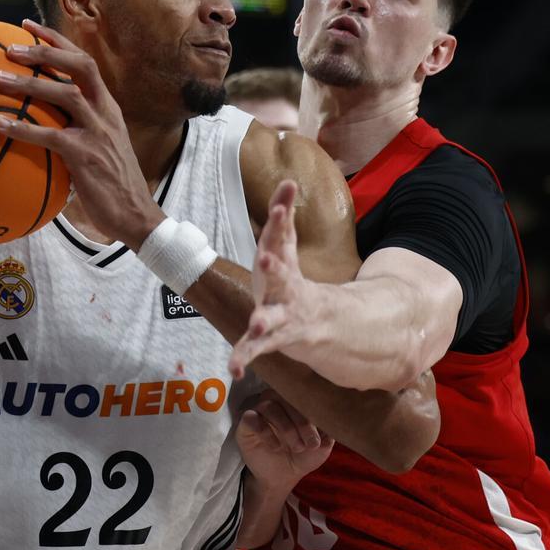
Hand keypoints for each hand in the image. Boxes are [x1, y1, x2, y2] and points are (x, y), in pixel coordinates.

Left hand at [0, 19, 163, 246]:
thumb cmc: (112, 186)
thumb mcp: (98, 149)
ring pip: (65, 94)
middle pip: (80, 66)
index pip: (85, 63)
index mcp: (107, 107)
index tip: (29, 27)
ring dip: (29, 83)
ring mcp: (98, 133)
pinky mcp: (86, 156)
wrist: (136, 216)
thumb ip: (75, 131)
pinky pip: (50, 136)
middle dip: (46, 51)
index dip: (57, 42)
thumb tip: (39, 125)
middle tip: (11, 47)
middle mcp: (105, 113)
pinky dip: (22, 128)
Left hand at [229, 180, 320, 377]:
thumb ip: (284, 215)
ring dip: (264, 322)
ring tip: (257, 325)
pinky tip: (234, 369)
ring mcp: (281, 315)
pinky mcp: (272, 339)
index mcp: (283, 263)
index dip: (281, 223)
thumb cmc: (289, 278)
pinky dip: (244, 357)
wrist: (315, 322)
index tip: (280, 206)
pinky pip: (256, 350)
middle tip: (266, 257)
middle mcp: (285, 288)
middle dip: (274, 267)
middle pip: (280, 276)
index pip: (281, 239)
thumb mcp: (285, 247)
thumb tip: (288, 179)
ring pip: (273, 319)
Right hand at [236, 390, 333, 489]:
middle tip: (309, 445)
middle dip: (301, 423)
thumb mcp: (321, 446)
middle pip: (286, 398)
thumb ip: (329, 431)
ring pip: (269, 407)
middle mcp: (275, 399)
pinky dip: (265, 432)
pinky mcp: (244, 422)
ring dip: (286, 428)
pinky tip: (276, 447)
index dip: (312, 416)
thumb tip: (336, 418)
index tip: (319, 442)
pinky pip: (251, 418)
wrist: (283, 476)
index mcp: (295, 399)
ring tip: (296, 448)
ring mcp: (258, 408)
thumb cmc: (302, 455)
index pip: (303, 396)